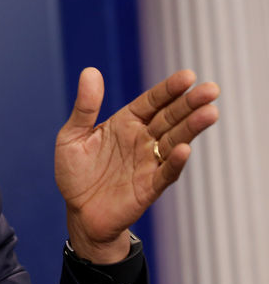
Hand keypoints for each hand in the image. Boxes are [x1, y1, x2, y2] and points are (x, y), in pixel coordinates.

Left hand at [55, 68, 219, 262]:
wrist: (79, 212)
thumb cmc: (75, 172)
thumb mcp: (72, 136)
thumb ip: (84, 107)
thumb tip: (90, 71)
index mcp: (125, 123)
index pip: (152, 102)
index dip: (169, 89)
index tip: (188, 76)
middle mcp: (142, 139)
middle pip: (170, 117)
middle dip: (190, 103)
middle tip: (211, 89)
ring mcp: (148, 163)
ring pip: (175, 141)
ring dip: (192, 128)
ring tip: (210, 112)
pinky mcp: (149, 187)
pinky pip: (165, 173)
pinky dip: (174, 161)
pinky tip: (184, 149)